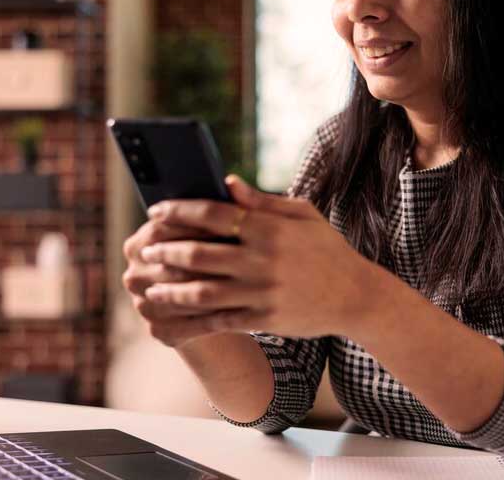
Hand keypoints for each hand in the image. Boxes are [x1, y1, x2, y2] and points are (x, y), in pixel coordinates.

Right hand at [121, 213, 230, 347]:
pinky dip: (212, 316)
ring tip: (243, 282)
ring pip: (181, 295)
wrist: (211, 303)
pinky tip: (237, 309)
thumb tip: (233, 183)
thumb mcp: (217, 232)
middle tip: (241, 255)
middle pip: (171, 263)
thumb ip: (222, 209)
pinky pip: (187, 324)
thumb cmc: (215, 257)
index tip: (229, 224)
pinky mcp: (158, 330)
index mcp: (140, 243)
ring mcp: (143, 305)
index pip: (162, 229)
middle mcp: (134, 274)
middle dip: (206, 259)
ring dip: (211, 288)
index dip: (196, 225)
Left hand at [139, 175, 379, 338]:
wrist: (357, 296)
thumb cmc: (327, 250)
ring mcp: (263, 292)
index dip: (179, 212)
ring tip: (151, 287)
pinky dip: (194, 320)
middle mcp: (263, 260)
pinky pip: (221, 320)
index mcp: (270, 228)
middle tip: (146, 250)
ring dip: (171, 290)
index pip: (212, 214)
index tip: (155, 212)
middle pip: (199, 254)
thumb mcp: (303, 215)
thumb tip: (227, 182)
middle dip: (166, 252)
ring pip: (202, 292)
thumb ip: (262, 201)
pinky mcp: (265, 319)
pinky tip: (176, 316)